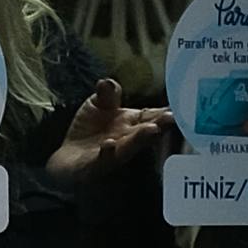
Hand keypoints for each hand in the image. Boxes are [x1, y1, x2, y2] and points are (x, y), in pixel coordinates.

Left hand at [45, 85, 177, 177]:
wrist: (67, 159)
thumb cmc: (89, 130)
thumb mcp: (97, 105)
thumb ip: (106, 94)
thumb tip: (107, 81)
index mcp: (132, 123)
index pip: (152, 116)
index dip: (165, 111)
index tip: (180, 105)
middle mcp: (127, 140)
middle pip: (146, 132)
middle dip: (160, 125)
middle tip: (172, 118)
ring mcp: (113, 154)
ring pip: (130, 147)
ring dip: (141, 139)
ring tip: (151, 130)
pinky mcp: (95, 166)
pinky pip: (103, 160)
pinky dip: (108, 153)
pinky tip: (109, 144)